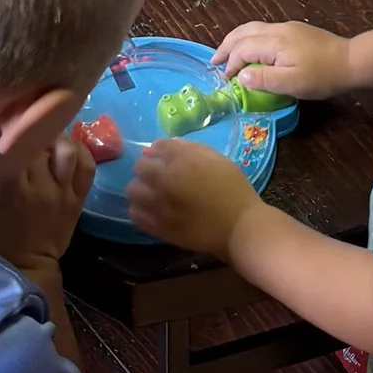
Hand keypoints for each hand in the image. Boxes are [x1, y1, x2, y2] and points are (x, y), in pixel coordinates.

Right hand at [0, 132, 93, 274]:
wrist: (26, 265)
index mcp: (13, 190)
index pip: (14, 148)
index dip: (9, 134)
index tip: (2, 128)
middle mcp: (42, 187)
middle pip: (40, 145)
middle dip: (30, 135)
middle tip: (21, 131)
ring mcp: (63, 192)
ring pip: (67, 150)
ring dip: (56, 138)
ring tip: (45, 136)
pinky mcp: (78, 198)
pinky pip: (87, 166)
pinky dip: (81, 151)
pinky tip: (67, 146)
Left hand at [125, 135, 257, 256]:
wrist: (239, 227)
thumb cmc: (234, 190)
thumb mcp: (219, 161)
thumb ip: (193, 149)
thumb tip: (171, 145)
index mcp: (183, 161)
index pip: (159, 146)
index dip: (160, 149)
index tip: (163, 155)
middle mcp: (166, 180)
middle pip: (140, 166)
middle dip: (147, 166)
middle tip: (156, 173)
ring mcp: (159, 205)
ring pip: (132, 190)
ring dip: (139, 188)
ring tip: (150, 193)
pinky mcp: (158, 227)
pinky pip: (135, 215)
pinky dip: (139, 210)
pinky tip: (149, 210)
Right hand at [213, 20, 352, 101]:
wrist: (351, 61)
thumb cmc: (322, 75)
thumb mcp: (292, 84)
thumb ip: (264, 79)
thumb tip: (240, 76)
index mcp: (274, 42)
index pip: (242, 49)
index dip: (231, 65)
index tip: (226, 80)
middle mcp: (277, 29)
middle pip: (243, 32)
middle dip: (226, 45)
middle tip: (214, 61)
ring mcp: (287, 28)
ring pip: (253, 28)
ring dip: (237, 40)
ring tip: (227, 54)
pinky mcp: (295, 31)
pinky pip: (264, 31)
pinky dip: (250, 39)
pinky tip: (252, 51)